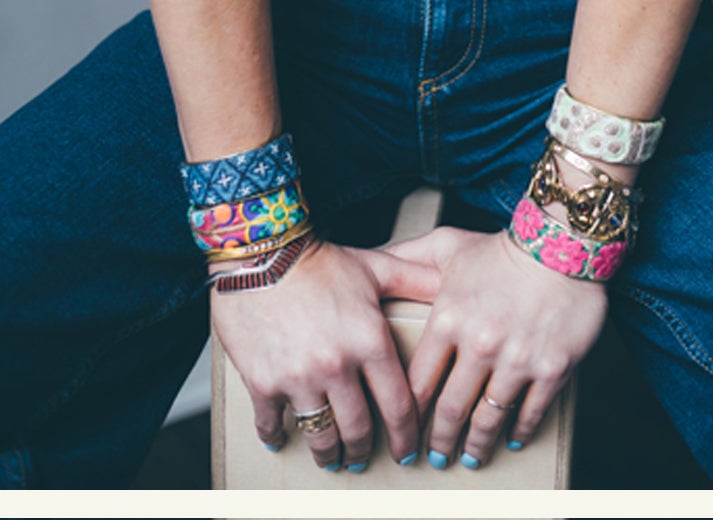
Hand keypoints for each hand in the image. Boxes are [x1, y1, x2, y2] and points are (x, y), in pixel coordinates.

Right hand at [210, 241, 439, 469]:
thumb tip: (453, 285)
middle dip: (365, 450)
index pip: (399, 405)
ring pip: (319, 432)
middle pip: (359, 428)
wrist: (259, 254)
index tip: (408, 450)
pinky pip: (271, 422)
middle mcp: (337, 366)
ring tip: (331, 457)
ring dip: (328, 452)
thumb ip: (417, 282)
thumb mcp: (378, 268)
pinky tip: (281, 440)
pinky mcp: (262, 380)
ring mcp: (297, 377)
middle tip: (365, 459)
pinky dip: (276, 435)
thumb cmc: (319, 262)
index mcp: (371, 343)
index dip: (407, 435)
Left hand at [387, 226, 606, 468]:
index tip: (405, 430)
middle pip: (449, 409)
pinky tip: (514, 438)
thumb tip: (370, 259)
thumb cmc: (505, 247)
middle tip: (434, 454)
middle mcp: (479, 345)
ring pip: (488, 418)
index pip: (416, 384)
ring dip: (476, 444)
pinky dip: (521, 430)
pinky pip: (532, 411)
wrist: (568, 243)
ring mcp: (518, 359)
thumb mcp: (448, 245)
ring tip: (470, 457)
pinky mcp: (554, 366)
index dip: (407, 414)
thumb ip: (406, 258)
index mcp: (447, 321)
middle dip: (438, 440)